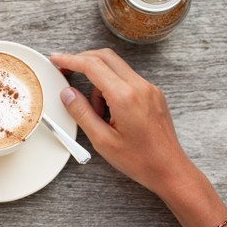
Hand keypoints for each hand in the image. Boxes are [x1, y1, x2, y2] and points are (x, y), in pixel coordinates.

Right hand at [51, 49, 190, 194]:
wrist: (169, 169)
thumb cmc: (140, 160)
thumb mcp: (102, 140)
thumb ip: (82, 113)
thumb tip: (67, 93)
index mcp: (125, 97)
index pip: (93, 66)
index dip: (71, 60)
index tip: (56, 59)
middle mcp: (140, 87)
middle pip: (106, 57)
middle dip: (83, 61)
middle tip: (66, 71)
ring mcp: (149, 89)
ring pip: (116, 69)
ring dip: (99, 81)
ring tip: (97, 113)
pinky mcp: (153, 94)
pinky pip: (127, 80)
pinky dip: (112, 88)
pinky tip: (110, 112)